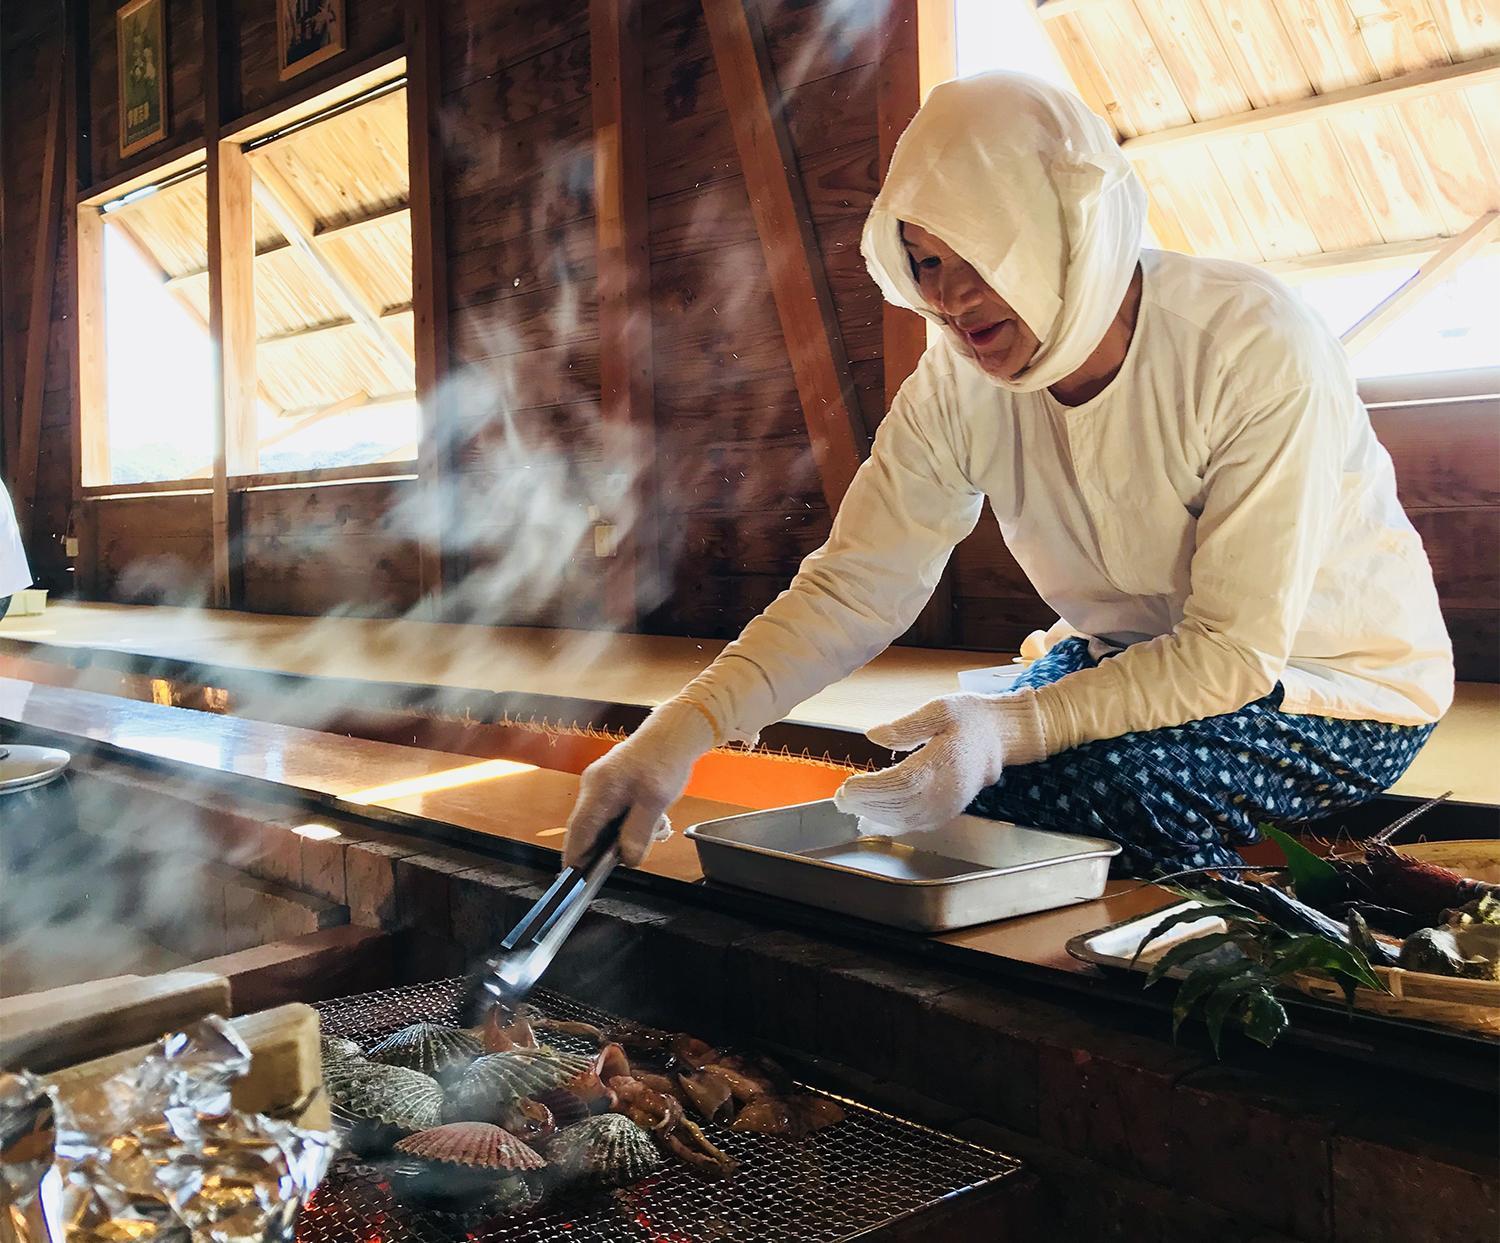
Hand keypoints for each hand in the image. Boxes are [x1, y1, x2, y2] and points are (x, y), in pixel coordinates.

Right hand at [564, 698, 716, 867]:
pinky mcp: (611, 784)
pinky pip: (613, 812)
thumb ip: (637, 832)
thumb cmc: (664, 761)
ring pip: (604, 823)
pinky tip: (655, 817)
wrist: (674, 731)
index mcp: (598, 790)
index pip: (578, 833)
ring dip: (628, 833)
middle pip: (589, 830)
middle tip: (636, 852)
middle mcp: (592, 787)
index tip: (575, 880)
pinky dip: (631, 821)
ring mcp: (600, 785)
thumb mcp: (655, 802)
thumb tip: (626, 860)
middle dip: (610, 846)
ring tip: (658, 824)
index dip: (576, 858)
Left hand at [834, 690, 1046, 831]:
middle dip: (868, 805)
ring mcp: (950, 805)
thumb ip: (907, 726)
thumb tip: (874, 736)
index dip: (872, 790)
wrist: (1002, 736)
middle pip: (902, 807)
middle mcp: (949, 789)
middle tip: (842, 798)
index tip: (847, 786)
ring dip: (876, 817)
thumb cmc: (970, 718)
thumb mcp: (939, 708)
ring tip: (852, 806)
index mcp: (946, 761)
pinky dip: (892, 824)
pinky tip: (873, 818)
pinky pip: (918, 824)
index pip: (903, 784)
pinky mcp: (948, 811)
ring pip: (909, 821)